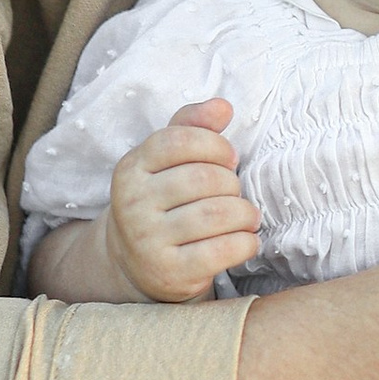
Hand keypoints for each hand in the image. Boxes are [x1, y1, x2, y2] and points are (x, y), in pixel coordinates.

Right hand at [103, 98, 260, 299]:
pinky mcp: (170, 273)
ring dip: (244, 213)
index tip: (228, 159)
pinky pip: (222, 251)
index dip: (215, 145)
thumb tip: (223, 106)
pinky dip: (245, 242)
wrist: (134, 263)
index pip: (180, 140)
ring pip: (217, 214)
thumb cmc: (161, 200)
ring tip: (247, 216)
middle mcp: (133, 203)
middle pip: (203, 178)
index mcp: (131, 168)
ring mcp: (148, 241)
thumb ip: (191, 126)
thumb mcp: (165, 160)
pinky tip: (246, 240)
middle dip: (231, 183)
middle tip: (234, 192)